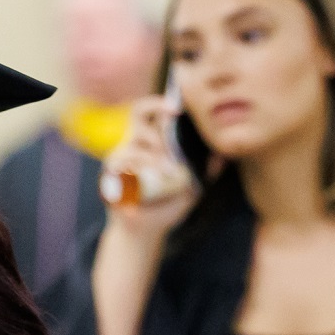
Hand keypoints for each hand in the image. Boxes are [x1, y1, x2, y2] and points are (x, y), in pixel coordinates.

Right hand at [98, 95, 199, 239]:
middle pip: (139, 113)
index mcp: (151, 142)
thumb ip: (205, 172)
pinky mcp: (111, 170)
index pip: (152, 111)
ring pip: (136, 140)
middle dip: (156, 110)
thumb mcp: (191, 188)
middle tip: (173, 119)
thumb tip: (223, 157)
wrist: (144, 231)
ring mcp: (121, 155)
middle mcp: (135, 143)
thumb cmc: (166, 206)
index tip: (178, 107)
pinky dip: (141, 164)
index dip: (161, 103)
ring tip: (170, 171)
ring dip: (156, 153)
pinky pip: (123, 158)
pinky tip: (154, 175)